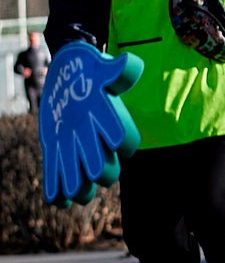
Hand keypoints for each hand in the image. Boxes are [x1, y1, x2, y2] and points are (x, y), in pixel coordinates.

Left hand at [39, 42, 142, 207]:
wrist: (71, 76)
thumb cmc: (91, 72)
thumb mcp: (103, 69)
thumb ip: (119, 72)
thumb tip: (131, 64)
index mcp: (109, 123)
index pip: (124, 139)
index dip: (124, 141)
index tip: (119, 141)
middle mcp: (95, 141)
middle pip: (105, 168)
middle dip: (100, 171)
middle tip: (93, 171)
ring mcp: (75, 149)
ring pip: (82, 180)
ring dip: (78, 187)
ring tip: (72, 190)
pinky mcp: (55, 151)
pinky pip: (56, 176)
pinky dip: (56, 191)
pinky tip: (55, 199)